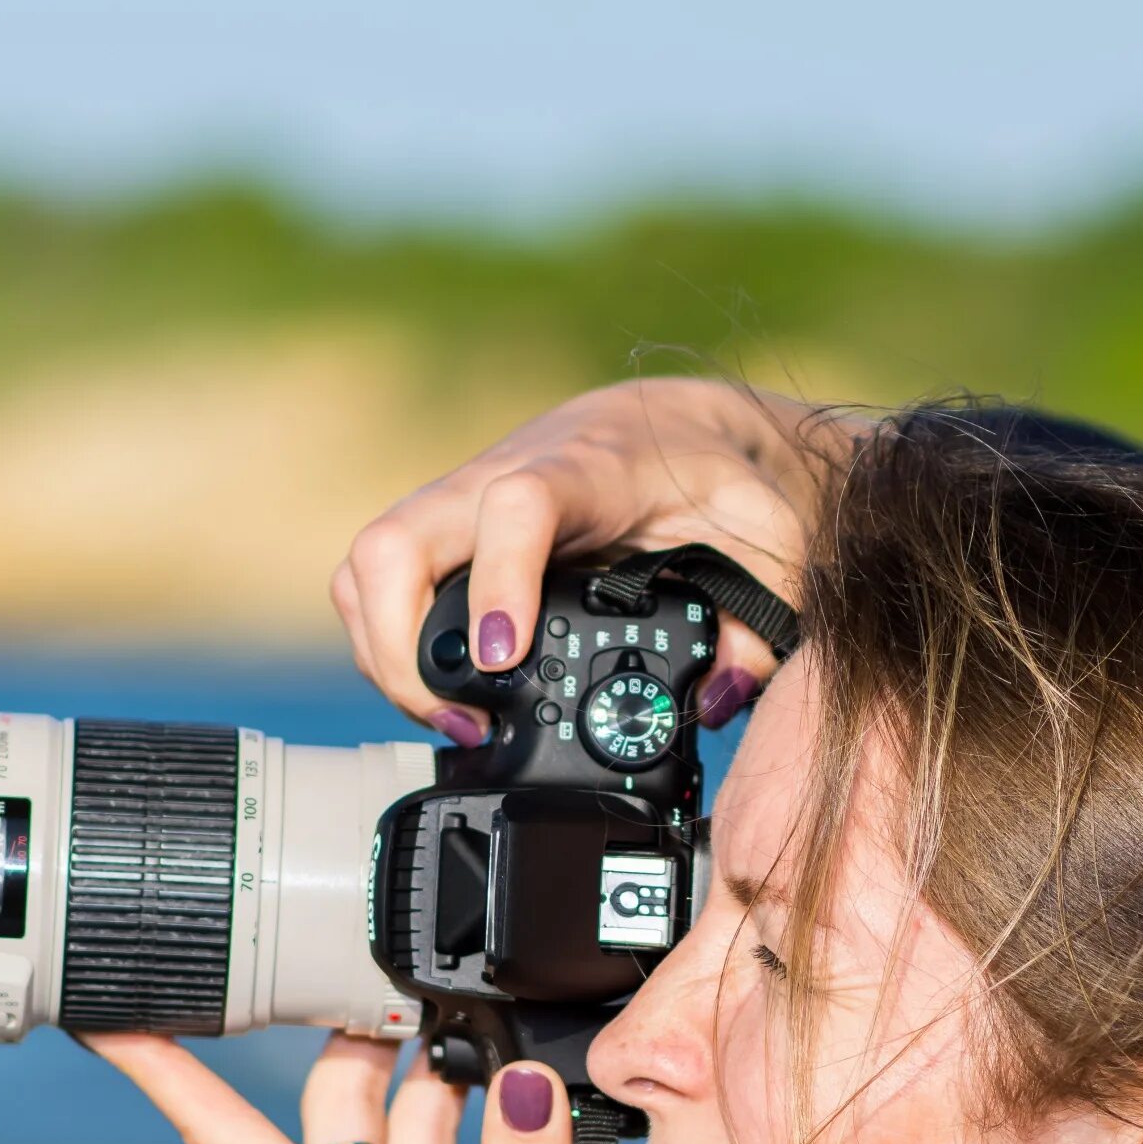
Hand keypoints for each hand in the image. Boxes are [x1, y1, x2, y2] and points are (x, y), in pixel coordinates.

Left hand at [86, 1030, 580, 1143]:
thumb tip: (520, 1083)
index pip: (230, 1136)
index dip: (165, 1068)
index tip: (107, 1006)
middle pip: (334, 1107)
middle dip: (347, 1026)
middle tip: (379, 948)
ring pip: (405, 1134)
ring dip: (431, 1073)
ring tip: (471, 1003)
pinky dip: (493, 1138)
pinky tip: (531, 1113)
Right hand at [332, 377, 856, 744]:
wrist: (684, 423)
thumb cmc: (723, 479)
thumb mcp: (772, 546)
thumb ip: (758, 628)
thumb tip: (713, 700)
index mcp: (589, 470)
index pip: (515, 507)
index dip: (496, 580)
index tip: (502, 658)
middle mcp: (504, 476)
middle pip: (397, 539)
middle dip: (401, 645)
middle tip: (462, 720)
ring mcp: (462, 502)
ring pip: (370, 565)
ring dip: (383, 653)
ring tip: (450, 720)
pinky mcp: (446, 533)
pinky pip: (377, 581)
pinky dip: (385, 643)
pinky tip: (438, 692)